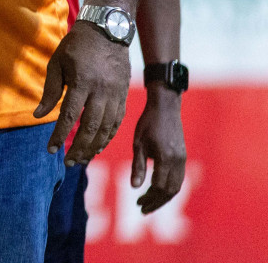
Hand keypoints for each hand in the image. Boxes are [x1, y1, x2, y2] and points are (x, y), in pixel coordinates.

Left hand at [34, 21, 131, 164]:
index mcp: (82, 82)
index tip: (51, 149)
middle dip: (79, 148)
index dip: (60, 135)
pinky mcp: (124, 96)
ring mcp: (116, 95)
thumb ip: (50, 91)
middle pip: (91, 128)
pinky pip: (117, 123)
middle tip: (67, 162)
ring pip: (107, 129)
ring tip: (81, 159)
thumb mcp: (57, 63)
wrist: (108, 30)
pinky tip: (97, 146)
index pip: (69, 116)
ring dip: (94, 147)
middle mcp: (102, 91)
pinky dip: (108, 137)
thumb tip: (38, 115)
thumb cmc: (76, 46)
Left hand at [130, 88, 185, 213]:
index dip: (150, 198)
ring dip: (164, 197)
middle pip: (171, 190)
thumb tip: (134, 187)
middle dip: (157, 202)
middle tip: (142, 209)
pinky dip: (169, 188)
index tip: (138, 204)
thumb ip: (137, 166)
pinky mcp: (183, 156)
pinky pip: (179, 178)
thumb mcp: (138, 143)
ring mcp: (183, 159)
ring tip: (148, 202)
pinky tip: (157, 190)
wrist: (165, 107)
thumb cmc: (147, 123)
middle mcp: (178, 161)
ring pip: (177, 186)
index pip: (160, 187)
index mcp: (165, 158)